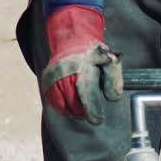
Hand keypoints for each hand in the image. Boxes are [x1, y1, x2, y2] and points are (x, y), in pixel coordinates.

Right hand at [39, 5, 122, 123]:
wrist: (71, 40)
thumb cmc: (93, 54)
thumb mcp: (109, 61)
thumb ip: (113, 79)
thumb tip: (112, 98)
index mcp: (82, 67)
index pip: (86, 94)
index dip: (92, 111)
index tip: (98, 119)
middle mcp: (65, 72)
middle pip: (74, 104)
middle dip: (85, 112)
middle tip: (93, 113)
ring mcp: (54, 77)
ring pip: (64, 106)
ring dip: (75, 112)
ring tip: (83, 109)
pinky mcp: (47, 82)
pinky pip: (55, 103)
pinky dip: (64, 108)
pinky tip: (72, 105)